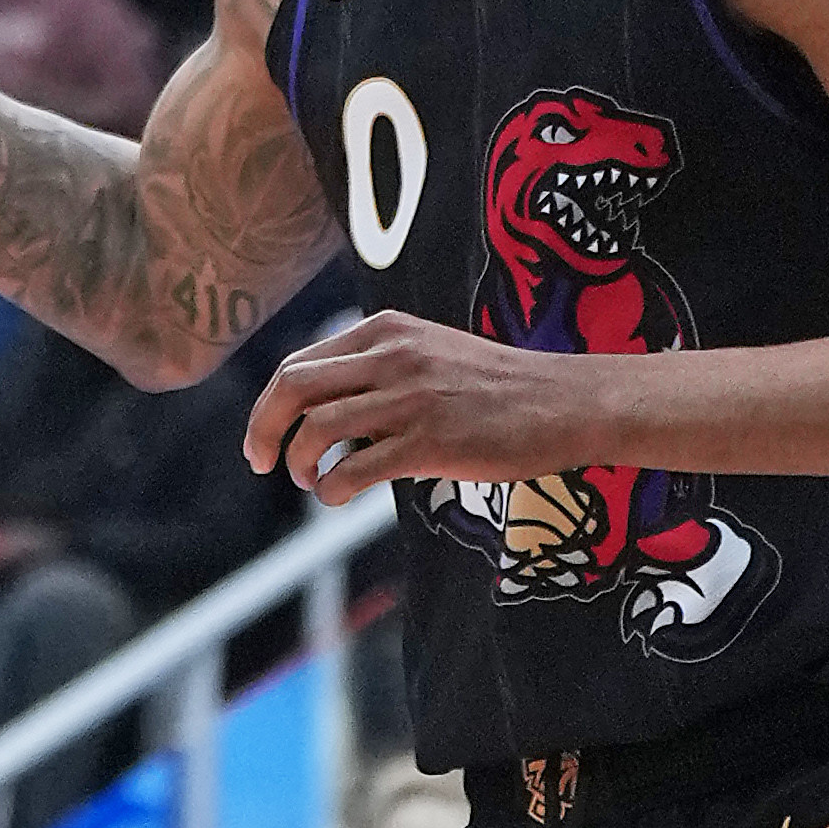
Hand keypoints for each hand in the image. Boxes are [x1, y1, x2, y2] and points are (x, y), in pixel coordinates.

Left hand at [243, 311, 589, 495]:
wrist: (567, 401)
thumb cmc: (498, 386)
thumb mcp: (430, 350)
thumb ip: (378, 365)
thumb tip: (322, 404)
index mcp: (386, 331)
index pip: (299, 364)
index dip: (270, 404)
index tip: (266, 436)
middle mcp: (391, 357)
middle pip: (292, 388)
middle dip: (263, 429)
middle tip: (262, 461)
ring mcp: (410, 399)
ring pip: (316, 429)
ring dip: (299, 463)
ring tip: (310, 481)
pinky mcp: (430, 442)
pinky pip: (354, 469)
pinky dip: (332, 489)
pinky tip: (338, 496)